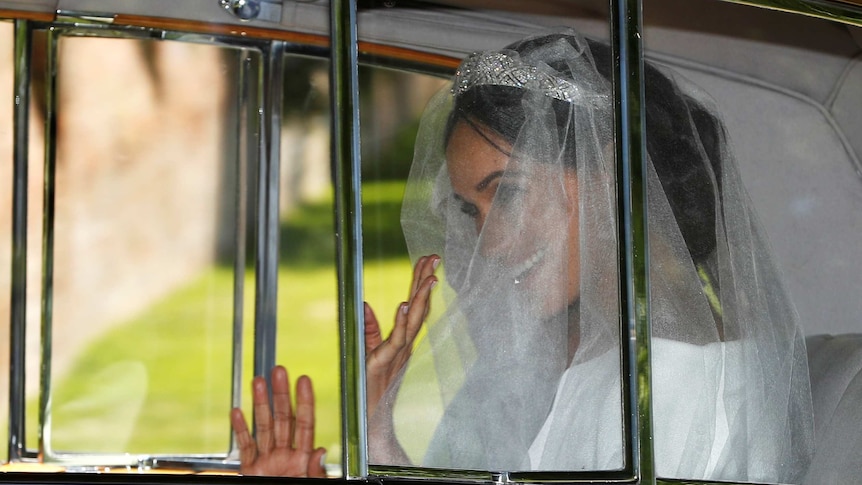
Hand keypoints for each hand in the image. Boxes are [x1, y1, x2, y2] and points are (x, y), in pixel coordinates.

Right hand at [230, 366, 326, 476]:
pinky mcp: (250, 470)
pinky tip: (237, 411)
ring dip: (260, 403)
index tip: (303, 380)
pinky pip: (245, 447)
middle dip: (281, 394)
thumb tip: (320, 451)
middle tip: (279, 371)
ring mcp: (267, 461)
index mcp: (303, 459)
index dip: (304, 401)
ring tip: (259, 381)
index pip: (305, 424)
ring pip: (263, 427)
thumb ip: (314, 470)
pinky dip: (240, 429)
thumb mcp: (309, 483)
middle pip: (283, 419)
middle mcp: (285, 456)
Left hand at [364, 254, 439, 417]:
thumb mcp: (368, 350)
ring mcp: (397, 352)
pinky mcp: (385, 361)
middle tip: (434, 256)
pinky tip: (405, 304)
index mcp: (403, 338)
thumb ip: (369, 328)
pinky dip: (401, 322)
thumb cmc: (371, 384)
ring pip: (413, 321)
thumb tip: (364, 303)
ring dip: (421, 298)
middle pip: (419, 307)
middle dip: (425, 281)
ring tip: (429, 277)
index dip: (421, 281)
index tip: (428, 257)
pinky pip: (395, 340)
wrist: (372, 417)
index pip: (415, 304)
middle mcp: (404, 343)